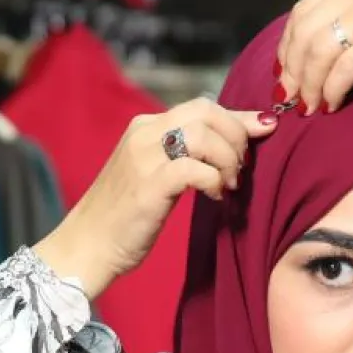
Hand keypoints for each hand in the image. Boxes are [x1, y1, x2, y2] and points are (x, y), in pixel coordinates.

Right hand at [35, 98, 277, 298]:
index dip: (239, 118)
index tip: (265, 130)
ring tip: (228, 185)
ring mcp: (144, 157)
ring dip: (228, 159)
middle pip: (207, 111)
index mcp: (146, 127)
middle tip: (240, 170)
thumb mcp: (155, 177)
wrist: (87, 246)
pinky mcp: (149, 185)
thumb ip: (184, 158)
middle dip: (237, 137)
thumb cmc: (124, 218)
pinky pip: (194, 168)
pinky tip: (215, 196)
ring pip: (203, 135)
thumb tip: (226, 150)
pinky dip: (213, 180)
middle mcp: (144, 133)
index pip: (203, 106)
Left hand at [276, 0, 352, 115]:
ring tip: (311, 109)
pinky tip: (334, 106)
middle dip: (291, 72)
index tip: (289, 73)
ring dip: (309, 87)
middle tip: (293, 99)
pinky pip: (343, 70)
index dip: (288, 46)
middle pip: (303, 35)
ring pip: (318, 55)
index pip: (302, 12)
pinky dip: (332, 91)